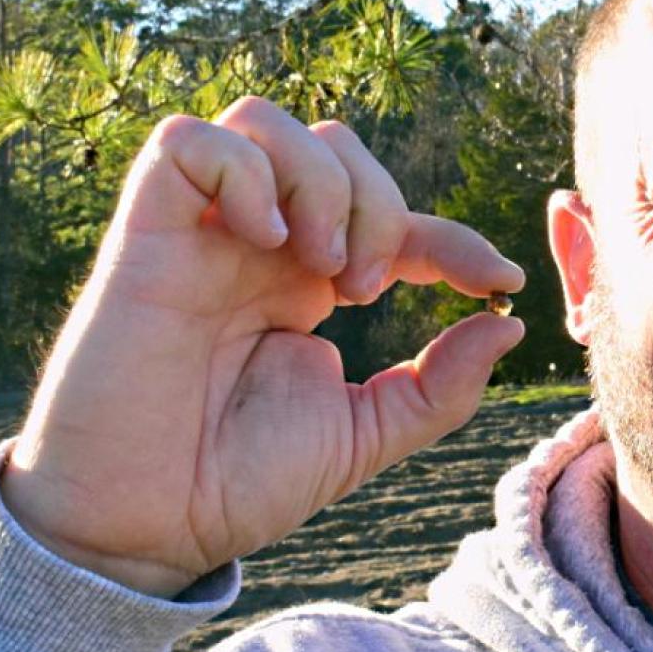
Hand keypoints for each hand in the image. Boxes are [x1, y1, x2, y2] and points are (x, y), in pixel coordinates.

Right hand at [0, 97, 524, 597]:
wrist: (142, 530)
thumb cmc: (236, 485)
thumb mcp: (364, 435)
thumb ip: (441, 385)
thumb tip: (510, 324)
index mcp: (304, 285)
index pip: (392, 220)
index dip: (454, 237)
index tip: (499, 282)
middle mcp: (254, 247)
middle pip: (335, 147)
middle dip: (379, 202)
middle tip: (365, 290)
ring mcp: (198, 235)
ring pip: (264, 121)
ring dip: (319, 180)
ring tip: (322, 267)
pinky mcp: (141, 238)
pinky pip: (185, 142)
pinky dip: (243, 173)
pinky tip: (266, 242)